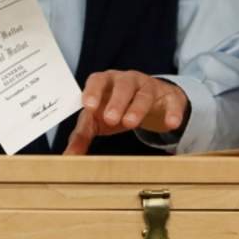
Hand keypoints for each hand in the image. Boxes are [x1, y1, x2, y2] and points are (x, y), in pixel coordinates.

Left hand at [64, 70, 188, 154]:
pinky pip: (172, 102)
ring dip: (137, 108)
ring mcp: (149, 87)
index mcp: (107, 82)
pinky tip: (171, 123)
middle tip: (110, 119)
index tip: (88, 106)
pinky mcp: (168, 97)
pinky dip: (172, 112)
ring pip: (144, 94)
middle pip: (122, 86)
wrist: (152, 101)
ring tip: (130, 124)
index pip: (97, 80)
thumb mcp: (98, 120)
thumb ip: (82, 136)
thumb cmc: (117, 108)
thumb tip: (67, 158)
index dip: (93, 91)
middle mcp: (128, 80)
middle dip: (116, 101)